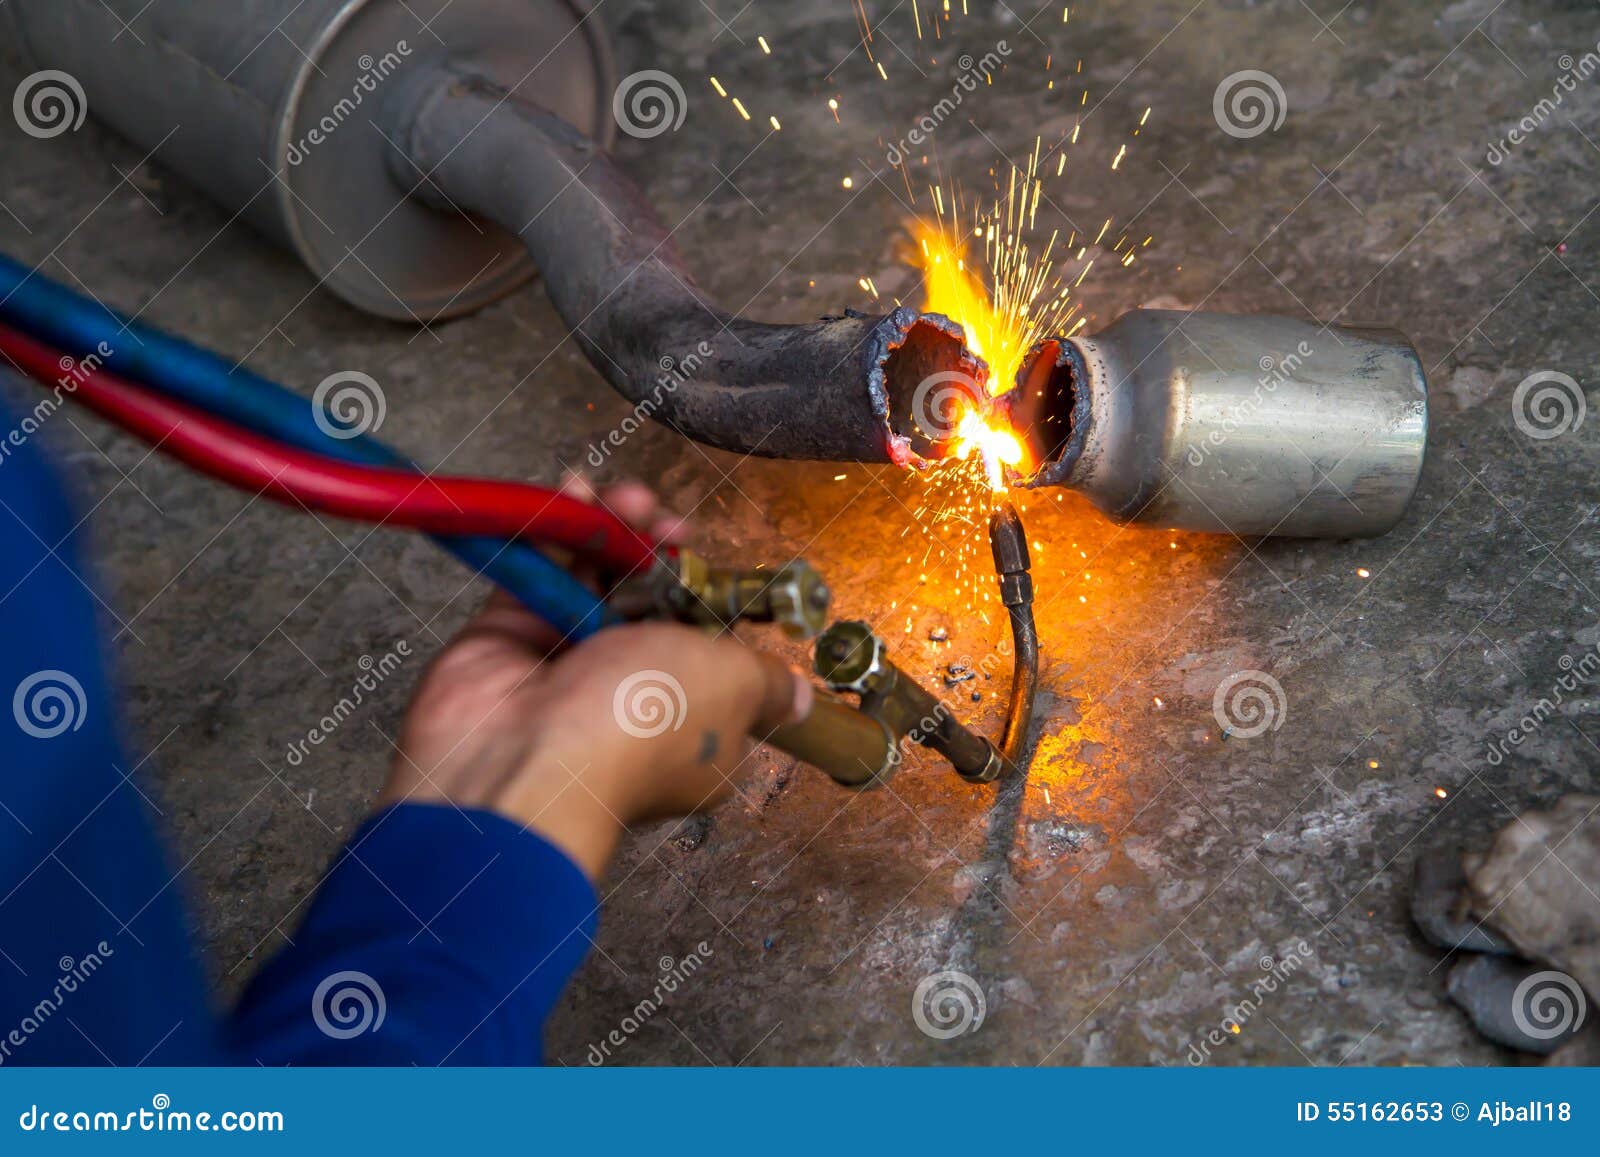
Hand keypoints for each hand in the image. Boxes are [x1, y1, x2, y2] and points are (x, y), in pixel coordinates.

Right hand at [379, 483, 812, 879]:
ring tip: (625, 498)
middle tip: (664, 522)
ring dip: (614, 530)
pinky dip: (557, 529)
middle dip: (659, 554)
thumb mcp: (735, 688)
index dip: (711, 602)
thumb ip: (768, 681)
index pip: (710, 653)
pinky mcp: (511, 636)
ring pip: (596, 580)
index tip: (714, 568)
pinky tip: (575, 491)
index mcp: (694, 723)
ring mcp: (567, 665)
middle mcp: (631, 697)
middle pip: (650, 604)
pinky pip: (541, 571)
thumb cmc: (639, 723)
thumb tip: (801, 701)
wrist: (522, 752)